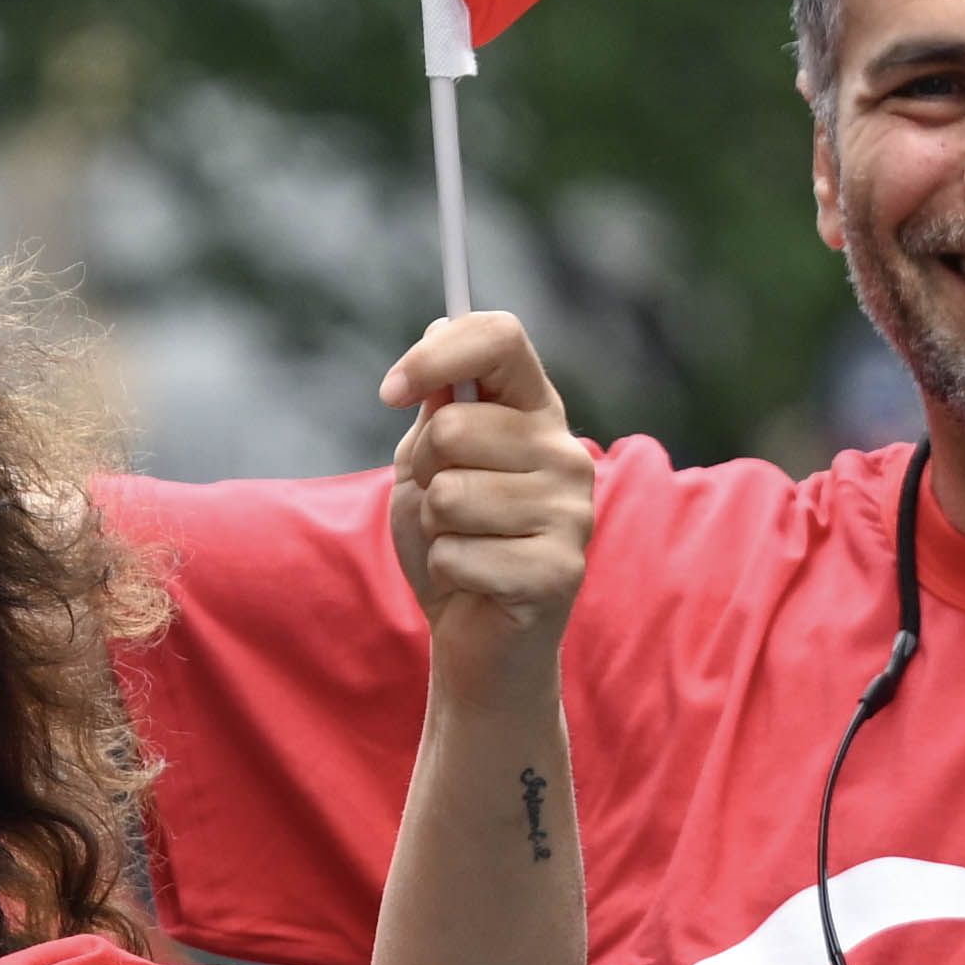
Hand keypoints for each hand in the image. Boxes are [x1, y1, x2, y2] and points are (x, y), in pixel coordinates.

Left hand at [380, 310, 594, 679]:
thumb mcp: (429, 462)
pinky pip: (459, 552)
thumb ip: (437, 404)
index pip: (502, 337)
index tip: (391, 391)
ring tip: (465, 544)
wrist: (477, 637)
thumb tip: (440, 327)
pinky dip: (447, 570)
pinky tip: (477, 582)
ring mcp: (572, 511)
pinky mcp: (561, 570)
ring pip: (451, 495)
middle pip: (455, 427)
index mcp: (536, 410)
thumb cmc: (452, 538)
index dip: (437, 354)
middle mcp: (565, 451)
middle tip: (446, 506)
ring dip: (436, 528)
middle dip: (425, 473)